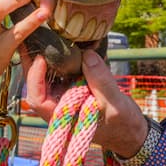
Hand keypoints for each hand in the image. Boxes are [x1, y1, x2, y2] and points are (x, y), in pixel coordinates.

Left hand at [26, 49, 148, 158]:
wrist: (131, 130)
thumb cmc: (122, 124)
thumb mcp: (114, 104)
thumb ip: (101, 81)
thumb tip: (87, 55)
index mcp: (63, 117)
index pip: (38, 99)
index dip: (35, 78)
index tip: (42, 57)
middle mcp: (59, 107)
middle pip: (37, 84)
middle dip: (34, 62)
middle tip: (35, 38)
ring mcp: (66, 98)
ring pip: (48, 76)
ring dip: (47, 58)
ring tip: (45, 36)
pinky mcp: (75, 89)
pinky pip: (64, 73)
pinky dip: (64, 59)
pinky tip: (66, 43)